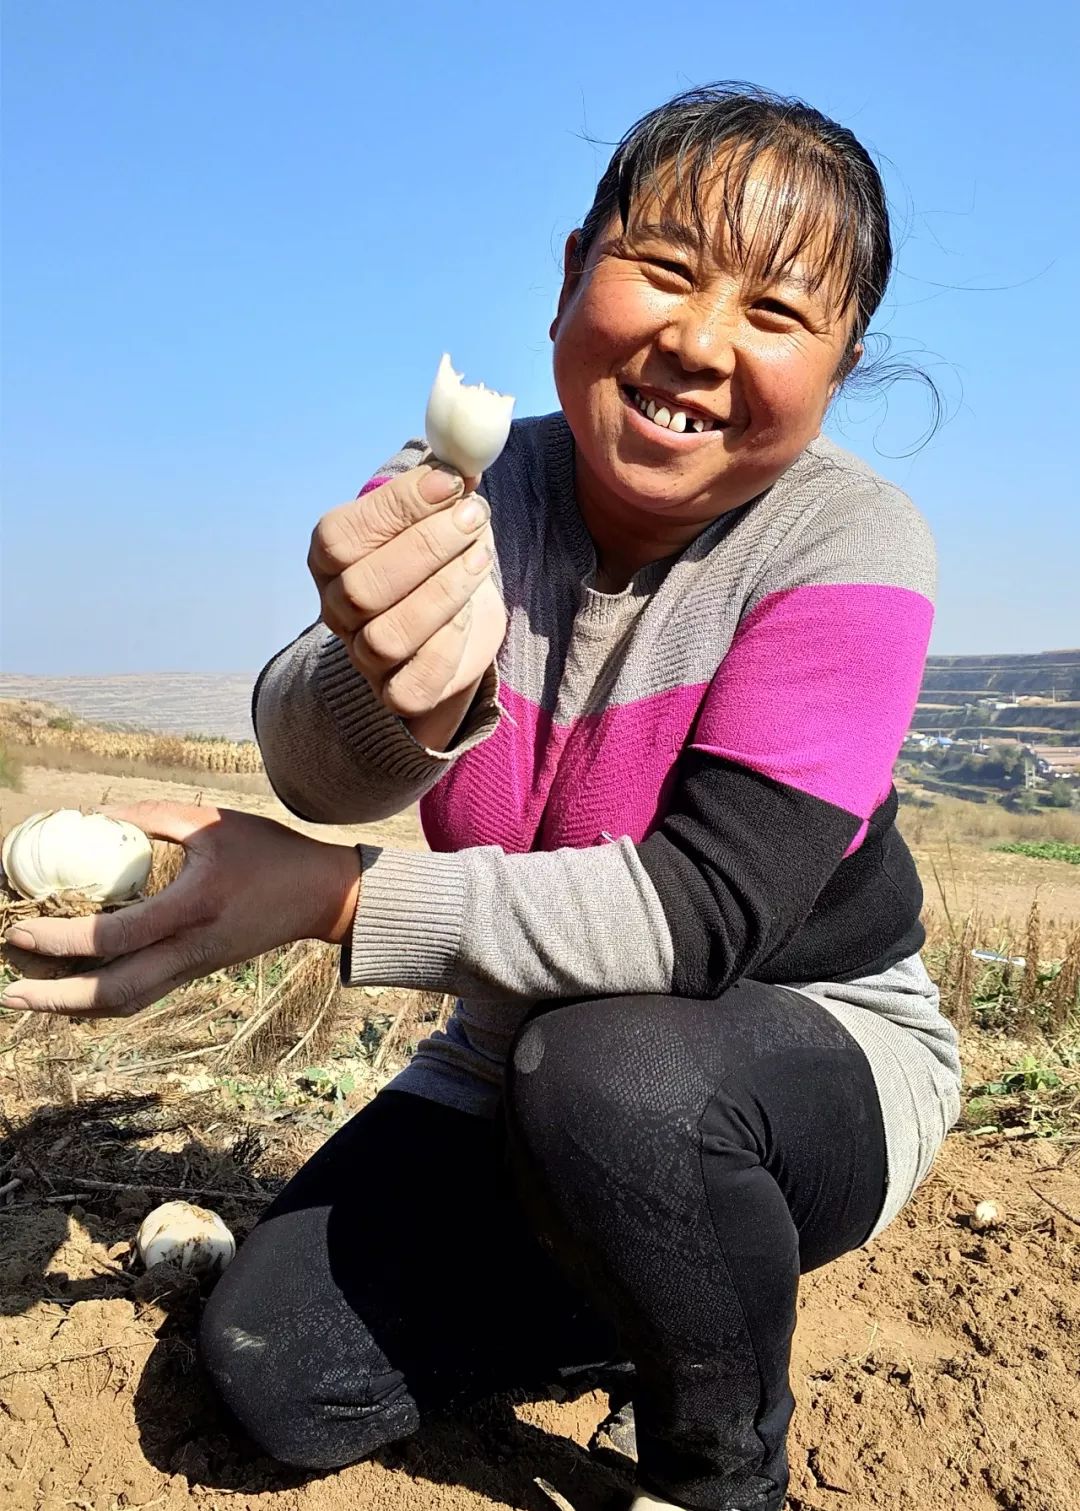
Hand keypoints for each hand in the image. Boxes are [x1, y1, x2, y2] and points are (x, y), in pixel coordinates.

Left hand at [0, 802, 360, 1017]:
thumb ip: (153, 818)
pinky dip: (100, 1001)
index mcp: (192, 909)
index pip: (115, 936)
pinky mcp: (197, 971)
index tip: (21, 929)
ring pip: (125, 1004)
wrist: (319, 896)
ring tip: (29, 999)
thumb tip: (95, 816)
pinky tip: (72, 991)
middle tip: (7, 993)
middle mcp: (190, 948)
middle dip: (54, 999)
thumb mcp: (212, 822)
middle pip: (112, 993)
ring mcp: (194, 967)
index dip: (62, 938)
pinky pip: (140, 996)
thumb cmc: (269, 851)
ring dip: (72, 1009)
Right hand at [309, 462, 506, 749]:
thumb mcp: (437, 512)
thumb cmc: (440, 555)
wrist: (456, 623)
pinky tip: (472, 609)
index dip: (395, 509)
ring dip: (443, 592)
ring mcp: (364, 656)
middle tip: (474, 516)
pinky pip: (414, 682)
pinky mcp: (397, 693)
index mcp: (330, 558)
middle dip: (425, 548)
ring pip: (388, 636)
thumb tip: (465, 452)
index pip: (341, 537)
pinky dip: (449, 643)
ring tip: (480, 556)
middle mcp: (337, 609)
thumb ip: (443, 484)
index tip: (449, 482)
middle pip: (363, 589)